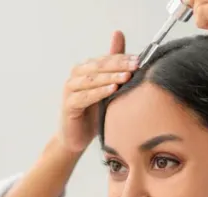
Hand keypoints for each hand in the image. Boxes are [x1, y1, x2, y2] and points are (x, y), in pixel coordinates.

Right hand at [59, 31, 138, 152]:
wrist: (78, 137)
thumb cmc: (95, 112)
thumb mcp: (109, 90)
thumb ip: (116, 70)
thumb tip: (127, 48)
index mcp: (86, 68)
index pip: (106, 58)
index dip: (122, 58)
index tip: (139, 59)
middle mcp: (76, 75)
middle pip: (99, 65)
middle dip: (118, 65)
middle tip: (135, 65)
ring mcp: (70, 89)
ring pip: (91, 79)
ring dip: (110, 77)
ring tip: (126, 76)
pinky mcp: (68, 104)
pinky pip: (84, 96)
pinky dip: (99, 92)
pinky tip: (113, 90)